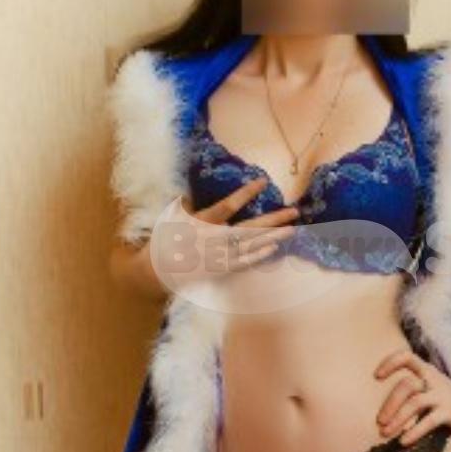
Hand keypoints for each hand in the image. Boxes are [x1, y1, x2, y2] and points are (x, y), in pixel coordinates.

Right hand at [178, 178, 298, 278]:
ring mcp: (218, 255)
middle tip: (294, 212)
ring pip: (250, 246)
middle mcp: (212, 239)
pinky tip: (273, 248)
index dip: (245, 193)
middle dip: (273, 219)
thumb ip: (187, 205)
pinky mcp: (219, 269)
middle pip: (249, 228)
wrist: (156, 270)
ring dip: (272, 237)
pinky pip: (243, 262)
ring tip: (292, 229)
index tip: (263, 181)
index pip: (227, 205)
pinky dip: (258, 256)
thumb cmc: (166, 238)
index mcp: (201, 221)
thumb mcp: (172, 216)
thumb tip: (191, 193)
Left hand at [374, 347, 450, 444]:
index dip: (390, 362)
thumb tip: (384, 409)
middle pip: (405, 385)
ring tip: (385, 432)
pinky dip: (414, 431)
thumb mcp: (430, 388)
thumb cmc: (449, 399)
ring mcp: (442, 395)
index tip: (377, 376)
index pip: (406, 357)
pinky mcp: (450, 411)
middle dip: (389, 404)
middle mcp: (433, 380)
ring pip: (414, 402)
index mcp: (426, 371)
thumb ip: (412, 392)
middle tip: (379, 421)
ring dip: (397, 418)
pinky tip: (404, 441)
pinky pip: (428, 421)